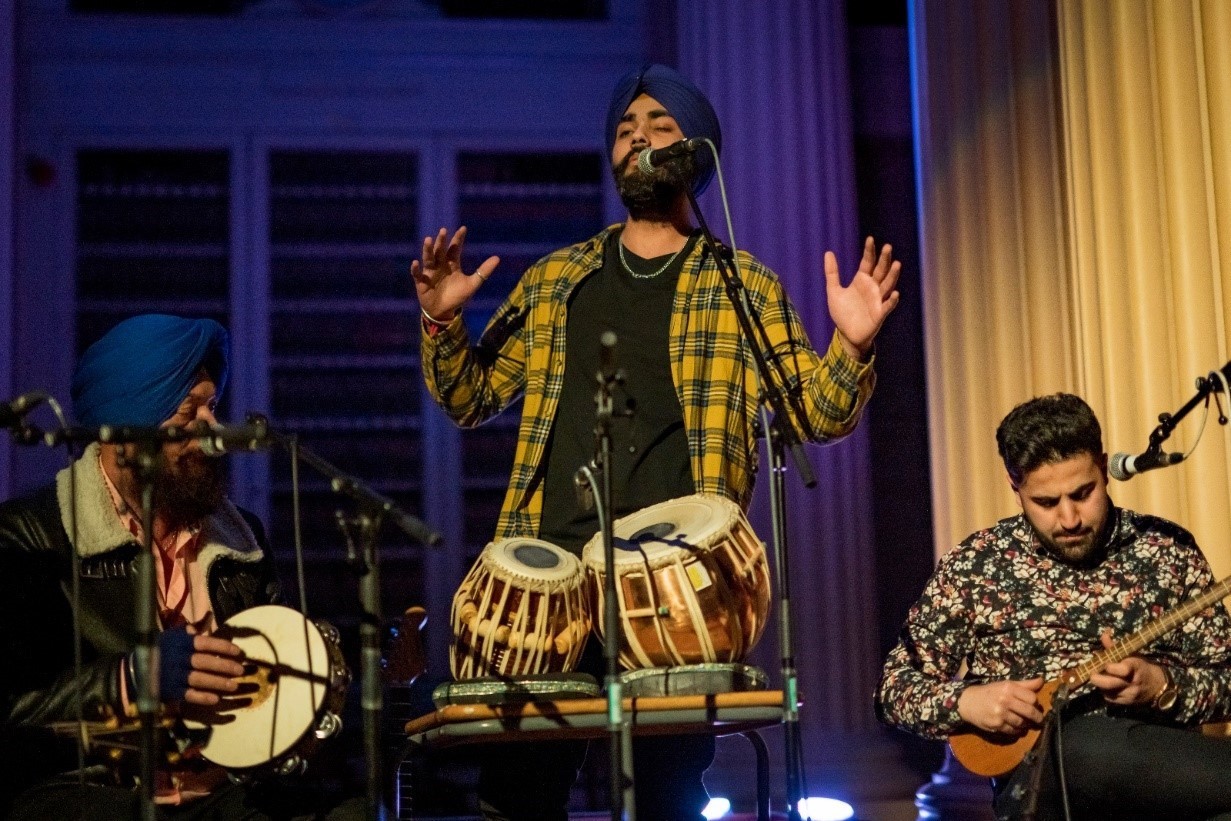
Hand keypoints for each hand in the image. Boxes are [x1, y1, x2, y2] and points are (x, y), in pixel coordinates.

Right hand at [152, 626, 246, 706]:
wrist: (135, 669)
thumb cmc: (161, 649)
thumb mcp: (173, 636)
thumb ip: (191, 629)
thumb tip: (210, 617)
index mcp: (181, 644)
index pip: (205, 643)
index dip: (222, 646)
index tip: (238, 652)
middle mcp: (178, 659)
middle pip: (204, 662)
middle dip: (224, 666)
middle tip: (241, 670)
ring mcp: (173, 676)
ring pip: (199, 679)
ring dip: (217, 683)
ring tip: (234, 686)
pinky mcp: (170, 691)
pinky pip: (188, 695)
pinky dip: (202, 697)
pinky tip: (216, 699)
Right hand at [410, 226, 499, 322]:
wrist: (444, 312)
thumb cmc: (457, 297)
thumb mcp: (472, 284)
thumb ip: (484, 271)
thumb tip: (498, 258)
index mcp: (452, 264)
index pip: (455, 249)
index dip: (458, 239)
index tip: (463, 228)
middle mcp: (440, 265)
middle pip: (440, 250)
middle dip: (441, 241)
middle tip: (444, 231)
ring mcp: (430, 273)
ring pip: (428, 258)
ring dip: (428, 250)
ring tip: (428, 239)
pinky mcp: (421, 282)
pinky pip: (417, 274)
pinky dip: (415, 269)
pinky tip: (415, 263)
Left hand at [825, 236, 900, 358]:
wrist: (846, 334)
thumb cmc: (842, 313)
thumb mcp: (834, 291)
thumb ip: (832, 273)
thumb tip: (828, 252)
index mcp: (862, 280)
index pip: (868, 262)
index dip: (869, 251)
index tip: (870, 239)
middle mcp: (872, 287)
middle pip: (881, 270)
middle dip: (884, 259)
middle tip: (888, 247)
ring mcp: (878, 300)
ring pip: (887, 285)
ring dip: (892, 275)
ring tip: (897, 264)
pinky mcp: (880, 314)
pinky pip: (887, 306)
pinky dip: (891, 300)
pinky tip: (894, 293)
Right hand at [957, 677, 1044, 735]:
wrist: (967, 702)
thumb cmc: (989, 692)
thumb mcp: (1005, 685)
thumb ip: (1024, 684)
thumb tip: (1041, 681)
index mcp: (1008, 687)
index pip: (1032, 698)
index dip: (1036, 703)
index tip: (1035, 705)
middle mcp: (1005, 700)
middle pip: (1030, 711)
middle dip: (1037, 717)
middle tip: (1039, 720)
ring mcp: (1000, 714)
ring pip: (1022, 723)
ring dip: (1026, 724)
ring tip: (1024, 722)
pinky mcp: (996, 725)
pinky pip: (1013, 731)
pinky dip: (1017, 730)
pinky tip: (1015, 726)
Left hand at [1090, 629, 1166, 706]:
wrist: (1157, 687)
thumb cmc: (1141, 667)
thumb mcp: (1132, 655)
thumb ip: (1115, 647)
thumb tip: (1104, 633)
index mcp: (1136, 668)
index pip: (1122, 669)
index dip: (1111, 667)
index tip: (1104, 663)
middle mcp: (1132, 683)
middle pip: (1110, 683)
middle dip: (1098, 678)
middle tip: (1091, 673)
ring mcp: (1128, 695)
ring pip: (1107, 691)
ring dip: (1100, 684)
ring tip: (1099, 677)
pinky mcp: (1124, 704)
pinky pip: (1109, 697)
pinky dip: (1104, 691)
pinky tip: (1105, 686)